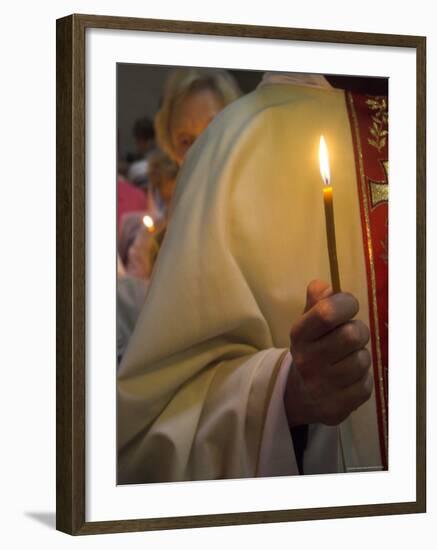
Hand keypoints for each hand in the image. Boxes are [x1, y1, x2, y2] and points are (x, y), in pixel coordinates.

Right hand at [284, 280, 372, 426]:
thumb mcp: (307, 324)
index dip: (346, 304)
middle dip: (358, 331)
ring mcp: (322, 385)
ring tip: (348, 358)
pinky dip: (362, 378)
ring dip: (360, 356)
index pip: (327, 312)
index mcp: (300, 334)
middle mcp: (308, 360)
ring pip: (362, 360)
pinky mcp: (338, 406)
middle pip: (353, 335)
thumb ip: (317, 302)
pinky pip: (366, 383)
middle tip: (350, 336)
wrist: (299, 395)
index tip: (348, 307)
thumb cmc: (311, 350)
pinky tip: (349, 378)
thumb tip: (325, 286)